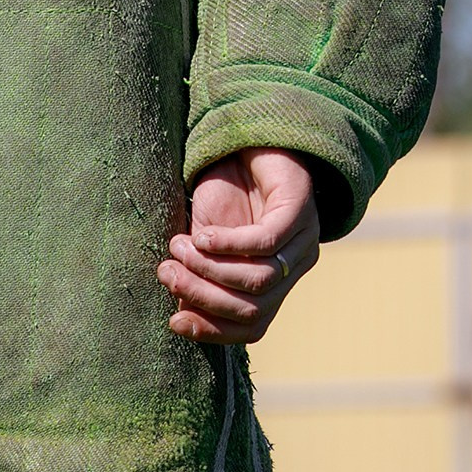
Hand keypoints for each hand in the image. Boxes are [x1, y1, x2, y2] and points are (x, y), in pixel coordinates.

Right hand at [159, 148, 323, 344]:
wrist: (244, 141)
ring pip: (260, 279)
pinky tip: (202, 235)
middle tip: (167, 274)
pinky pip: (266, 242)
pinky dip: (229, 244)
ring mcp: (303, 240)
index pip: (252, 327)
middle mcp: (294, 268)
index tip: (174, 322)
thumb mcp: (204, 243)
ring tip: (179, 249)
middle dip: (203, 297)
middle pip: (253, 308)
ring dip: (211, 269)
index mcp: (274, 285)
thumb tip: (181, 312)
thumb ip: (199, 276)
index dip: (213, 331)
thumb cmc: (223, 193)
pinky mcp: (300, 209)